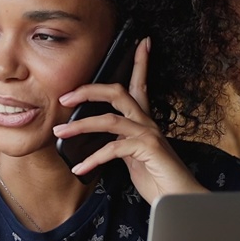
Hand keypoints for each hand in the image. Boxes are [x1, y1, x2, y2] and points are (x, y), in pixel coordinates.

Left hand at [53, 37, 205, 203]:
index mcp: (145, 121)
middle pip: (117, 92)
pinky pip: (113, 149)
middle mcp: (148, 122)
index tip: (140, 42)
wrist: (179, 199)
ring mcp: (148, 134)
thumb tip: (98, 141)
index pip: (139, 86)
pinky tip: (79, 168)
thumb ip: (120, 144)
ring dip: (80, 125)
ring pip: (109, 119)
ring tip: (60, 131)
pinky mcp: (148, 149)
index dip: (140, 63)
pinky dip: (92, 159)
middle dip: (89, 90)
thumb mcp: (133, 158)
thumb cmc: (158, 179)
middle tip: (64, 95)